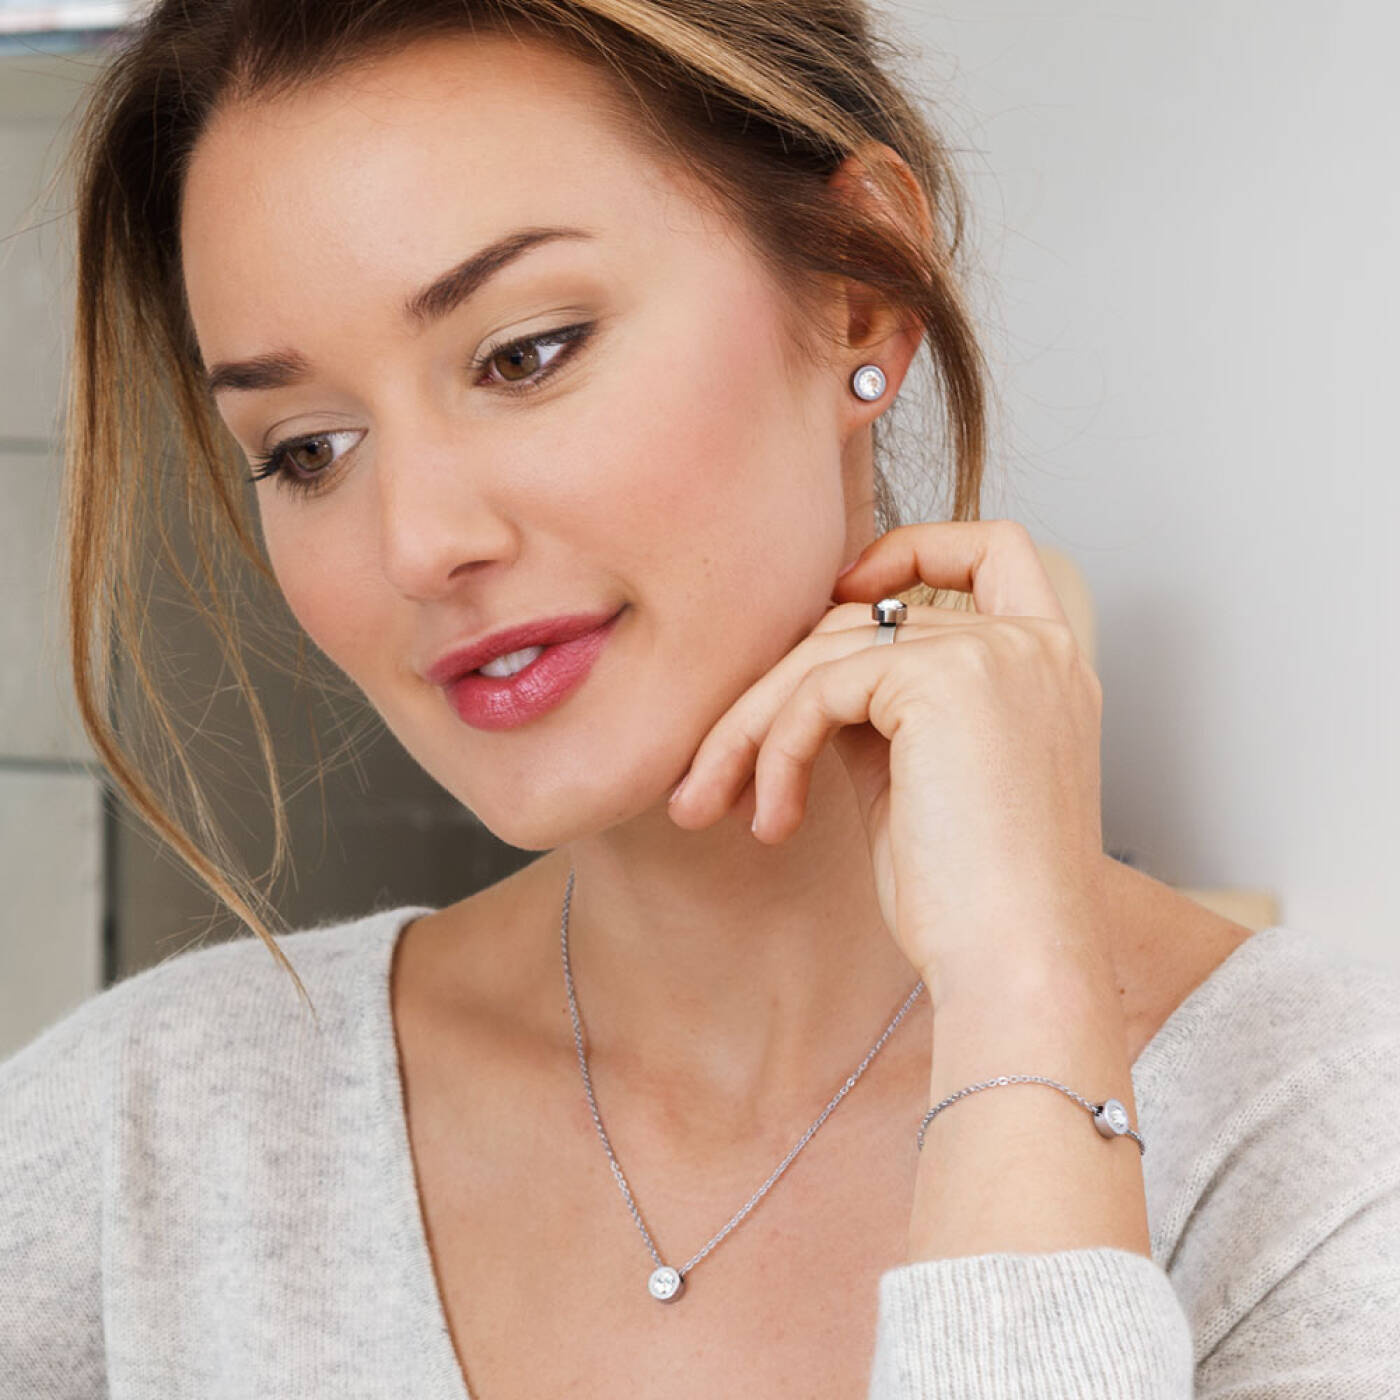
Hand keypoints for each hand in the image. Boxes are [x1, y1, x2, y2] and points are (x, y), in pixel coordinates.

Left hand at [666, 519, 1109, 1005]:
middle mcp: (1032, 647)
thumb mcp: (924, 781)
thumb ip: (883, 713)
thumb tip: (805, 683)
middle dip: (774, 688)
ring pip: (826, 649)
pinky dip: (776, 749)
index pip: (991, 551)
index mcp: (1046, 667)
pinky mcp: (947, 679)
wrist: (1015, 967)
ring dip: (752, 726)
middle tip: (712, 770)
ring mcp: (995, 655)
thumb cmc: (974, 903)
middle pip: (864, 618)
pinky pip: (820, 689)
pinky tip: (772, 820)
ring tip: (712, 801)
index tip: (840, 595)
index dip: (908, 550)